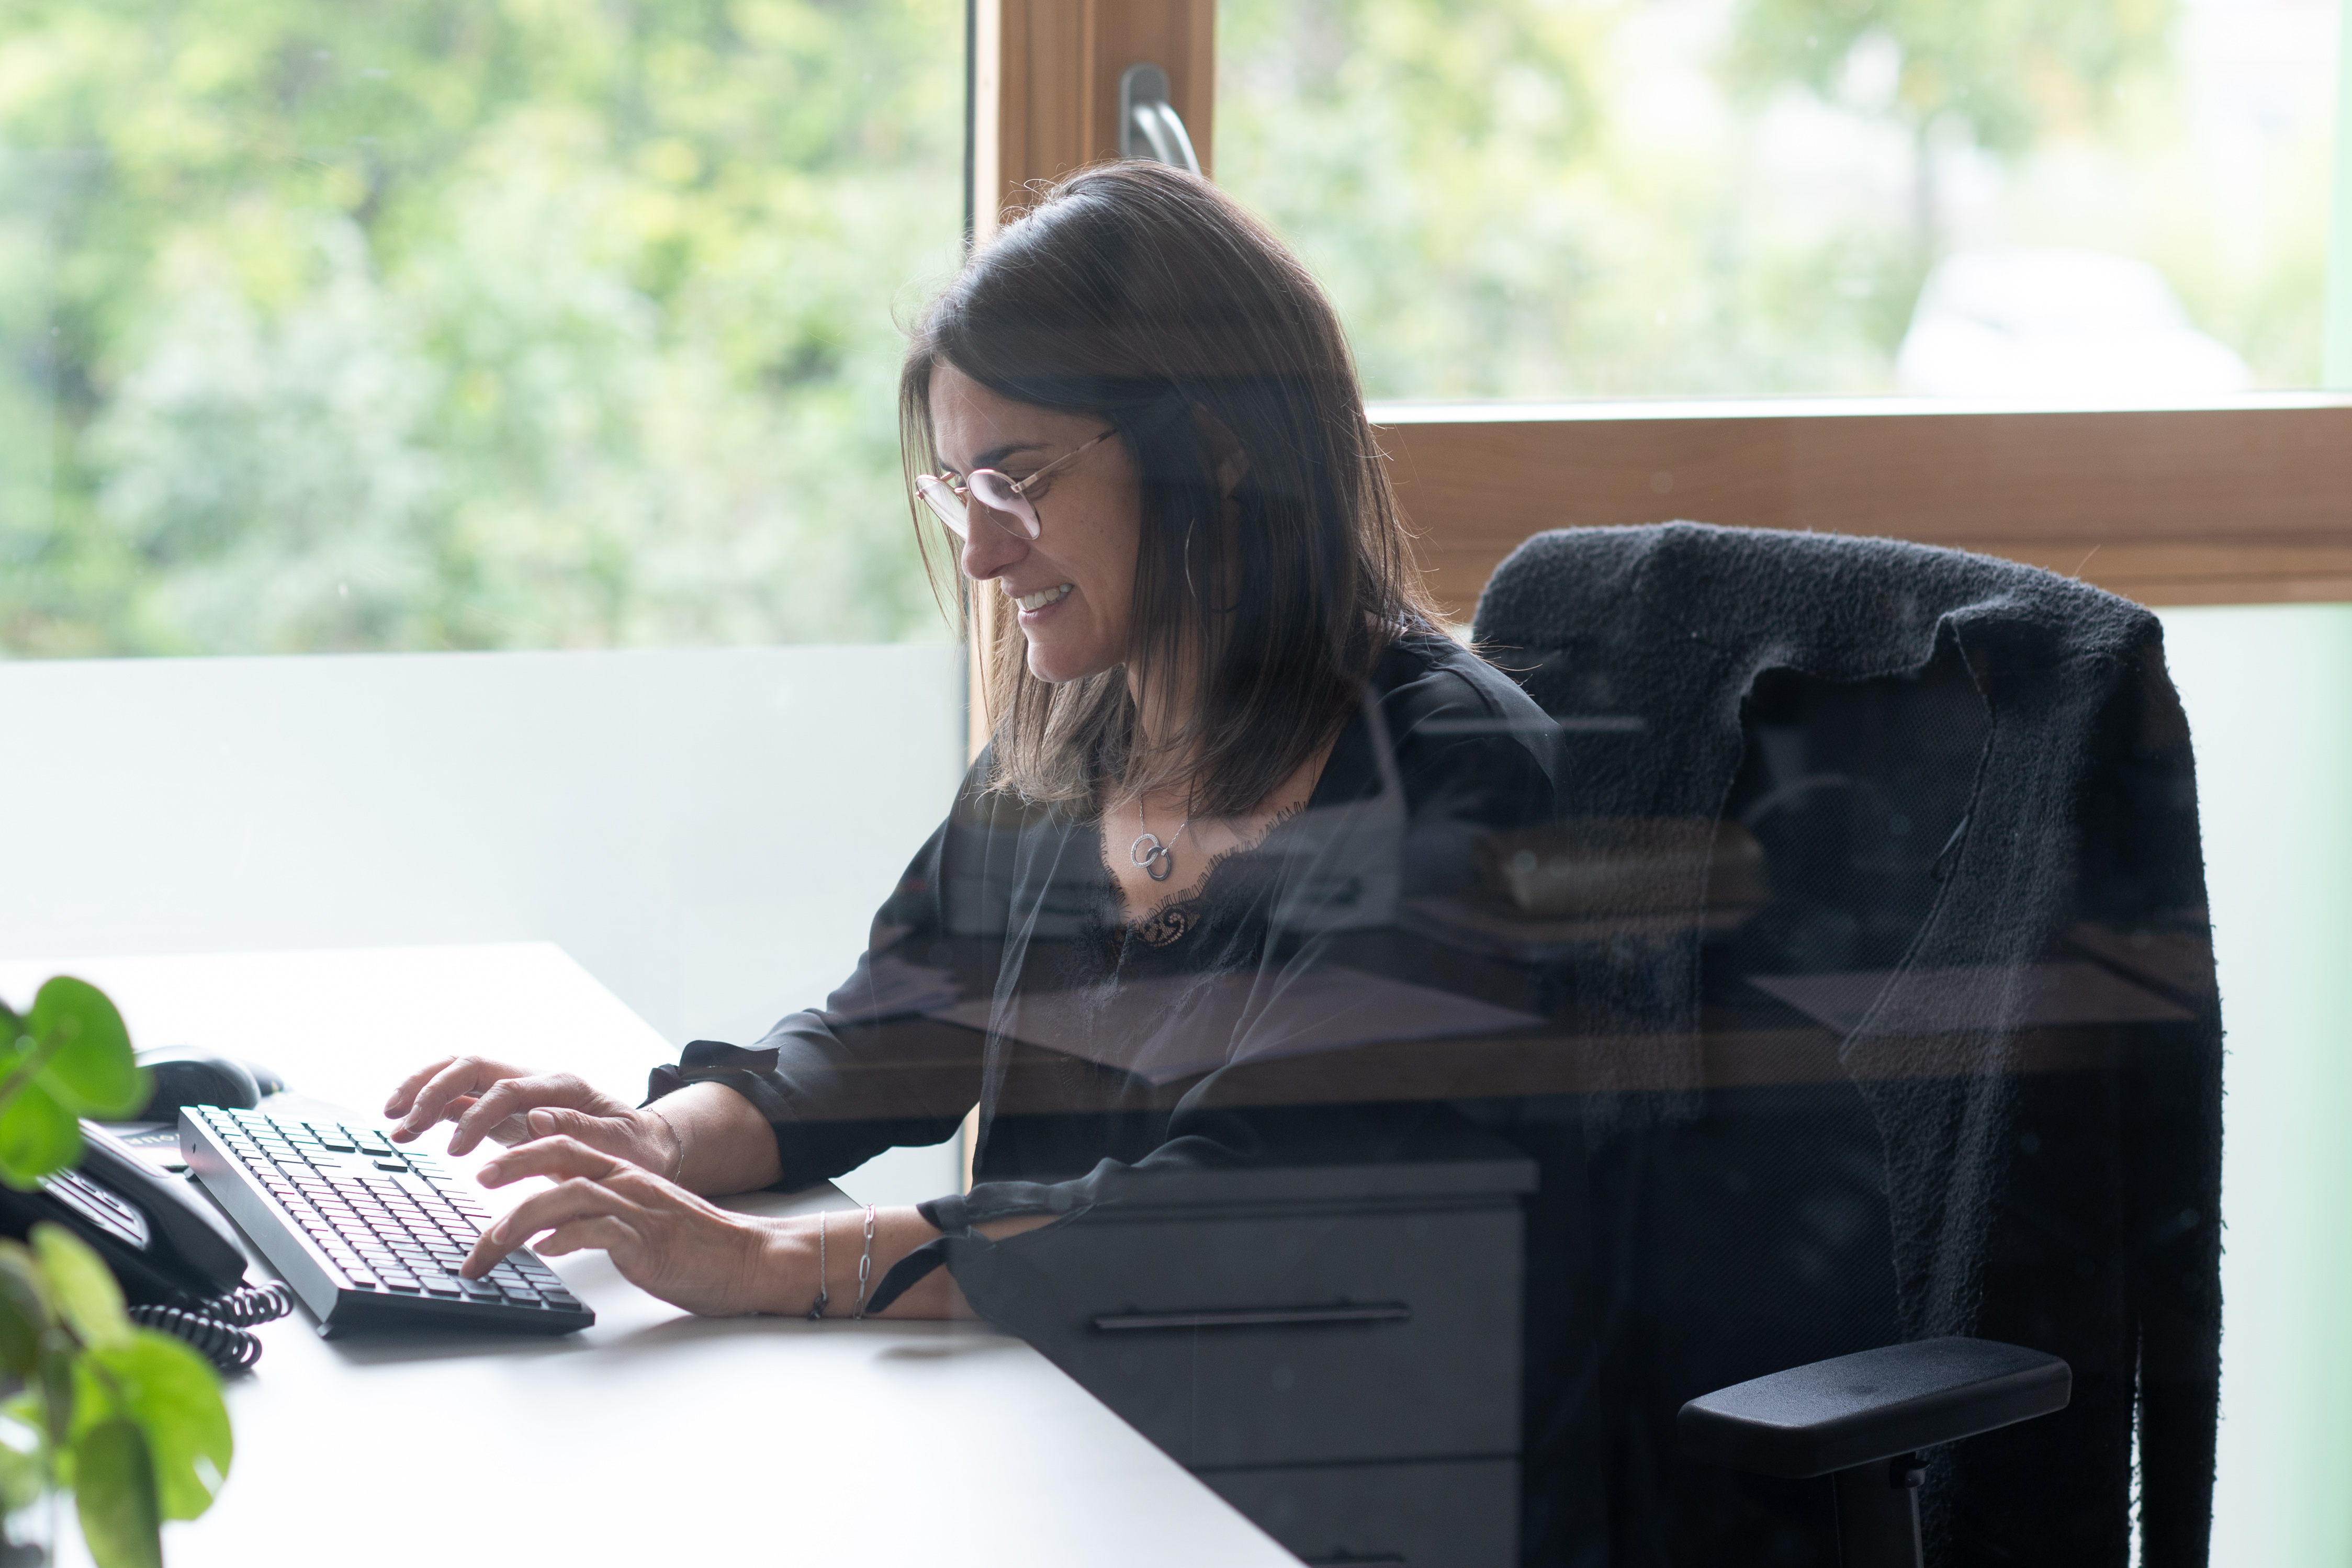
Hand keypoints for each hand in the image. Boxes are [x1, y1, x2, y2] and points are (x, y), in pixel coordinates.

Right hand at [383, 1055, 680, 1168]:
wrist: (643, 1145)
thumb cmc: (632, 1148)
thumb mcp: (617, 1142)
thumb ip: (578, 1128)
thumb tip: (534, 1117)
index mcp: (562, 1086)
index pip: (507, 1089)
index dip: (477, 1117)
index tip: (455, 1153)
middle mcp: (534, 1080)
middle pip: (474, 1067)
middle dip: (434, 1090)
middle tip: (403, 1124)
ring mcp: (516, 1091)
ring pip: (461, 1075)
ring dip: (423, 1091)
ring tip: (391, 1119)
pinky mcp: (505, 1110)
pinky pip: (461, 1099)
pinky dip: (432, 1108)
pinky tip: (406, 1126)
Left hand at [463, 1136, 804, 1316]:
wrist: (747, 1260)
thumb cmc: (692, 1246)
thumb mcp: (638, 1221)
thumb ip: (596, 1216)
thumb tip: (546, 1230)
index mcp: (625, 1175)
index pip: (567, 1145)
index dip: (525, 1149)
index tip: (487, 1167)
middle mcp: (627, 1184)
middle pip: (562, 1155)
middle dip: (514, 1163)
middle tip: (478, 1177)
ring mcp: (637, 1211)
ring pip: (570, 1195)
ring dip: (523, 1216)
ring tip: (492, 1240)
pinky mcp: (647, 1242)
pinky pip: (599, 1232)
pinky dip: (566, 1237)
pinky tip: (544, 1251)